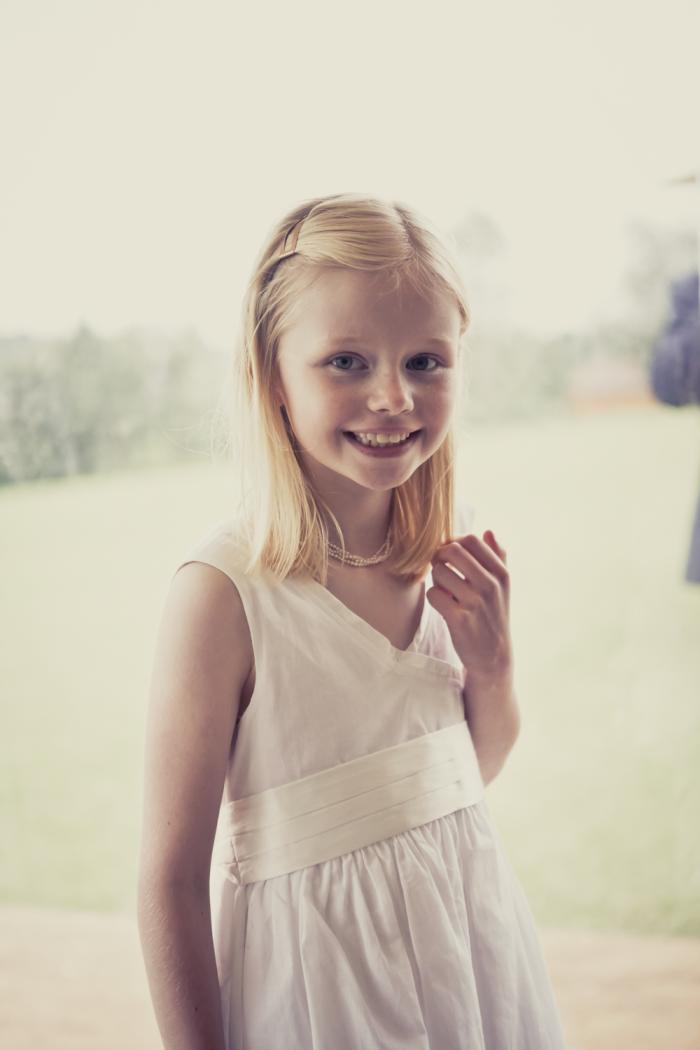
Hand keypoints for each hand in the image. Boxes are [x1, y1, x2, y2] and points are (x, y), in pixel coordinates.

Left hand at [426, 530, 512, 679]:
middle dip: (440, 557)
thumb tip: (488, 531)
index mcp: (501, 573)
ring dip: (436, 580)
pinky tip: (442, 605)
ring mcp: (475, 602)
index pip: (471, 540)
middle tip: (440, 568)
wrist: (493, 656)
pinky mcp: (459, 619)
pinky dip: (433, 598)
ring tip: (445, 590)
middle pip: (452, 550)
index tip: (451, 556)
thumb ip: (498, 557)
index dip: (454, 543)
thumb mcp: (503, 587)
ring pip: (439, 572)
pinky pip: (433, 594)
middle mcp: (490, 585)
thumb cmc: (493, 616)